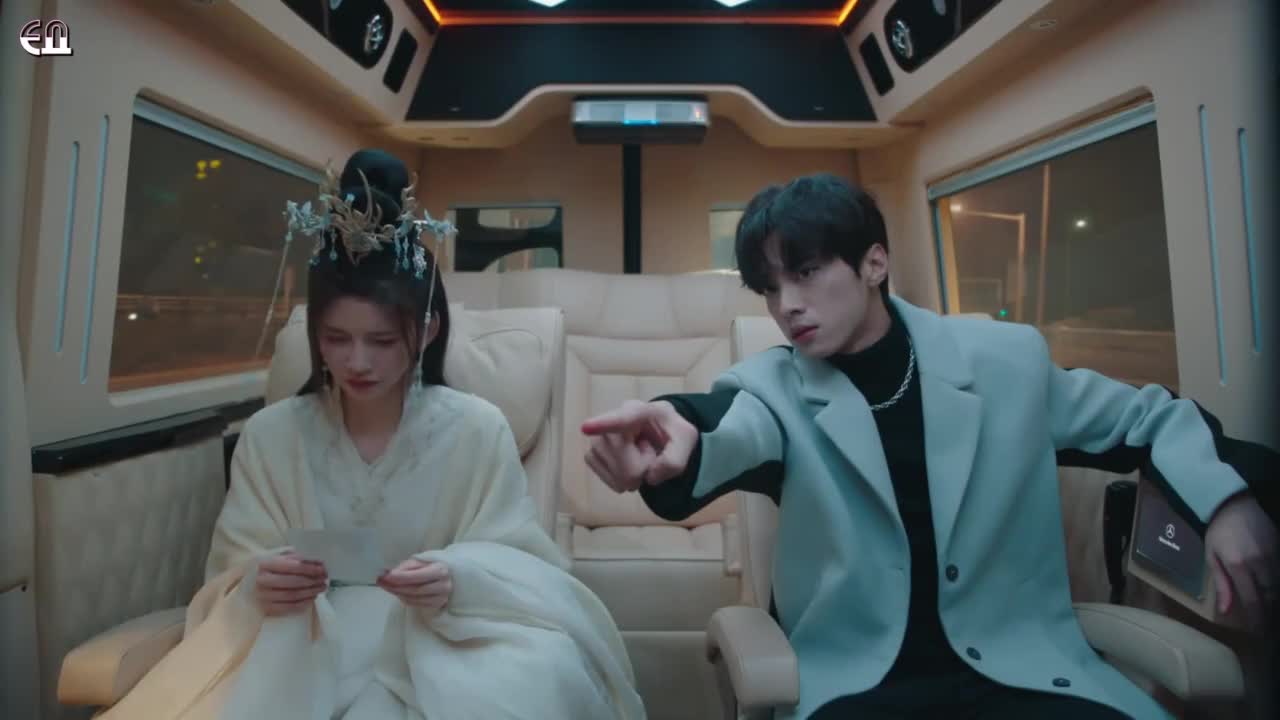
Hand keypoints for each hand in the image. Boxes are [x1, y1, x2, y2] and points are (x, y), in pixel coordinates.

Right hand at [255, 552, 326, 615]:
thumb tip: (317, 563)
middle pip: (294, 582)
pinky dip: (303, 603)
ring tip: (321, 588)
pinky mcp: (266, 608)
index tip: (323, 569)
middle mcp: (262, 580)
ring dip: (311, 592)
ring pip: (293, 595)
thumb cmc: (267, 567)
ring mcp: (263, 596)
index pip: (293, 566)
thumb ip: (296, 557)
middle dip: (313, 581)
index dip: (311, 568)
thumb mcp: (278, 556)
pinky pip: (289, 607)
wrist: (248, 582)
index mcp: (265, 563)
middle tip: (324, 579)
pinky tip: (312, 598)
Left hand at [378, 558, 451, 609]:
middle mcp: (444, 585)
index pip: (417, 576)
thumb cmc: (432, 564)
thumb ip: (406, 566)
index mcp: (441, 570)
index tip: (385, 576)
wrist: (450, 574)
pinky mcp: (437, 604)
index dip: (400, 577)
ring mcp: (441, 597)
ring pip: (413, 598)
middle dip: (395, 586)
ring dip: (396, 593)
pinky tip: (396, 592)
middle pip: (414, 589)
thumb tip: (388, 574)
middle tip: (381, 581)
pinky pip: (415, 603)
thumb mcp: (420, 561)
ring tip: (386, 586)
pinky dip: (403, 598)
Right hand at [581, 400, 697, 492]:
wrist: (660, 435)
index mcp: (642, 411)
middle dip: (641, 468)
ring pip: (613, 469)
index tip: (586, 428)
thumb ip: (675, 460)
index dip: (604, 424)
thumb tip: (650, 476)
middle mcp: (614, 418)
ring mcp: (598, 436)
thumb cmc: (672, 433)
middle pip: (622, 457)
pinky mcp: (592, 452)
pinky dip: (618, 480)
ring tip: (639, 459)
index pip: (623, 418)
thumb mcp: (686, 441)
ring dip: (631, 475)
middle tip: (650, 455)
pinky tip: (626, 469)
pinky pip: (602, 474)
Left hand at [1205, 491, 1277, 628]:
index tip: (1257, 631)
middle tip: (1265, 626)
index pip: (1252, 600)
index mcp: (1238, 565)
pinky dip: (1277, 585)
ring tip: (1269, 612)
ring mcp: (1274, 556)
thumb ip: (1221, 583)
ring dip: (1274, 599)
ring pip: (1278, 586)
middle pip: (1270, 596)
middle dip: (1268, 612)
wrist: (1237, 503)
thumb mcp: (1212, 555)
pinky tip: (1272, 591)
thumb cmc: (1220, 530)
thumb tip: (1226, 611)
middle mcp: (1259, 563)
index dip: (1256, 619)